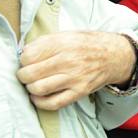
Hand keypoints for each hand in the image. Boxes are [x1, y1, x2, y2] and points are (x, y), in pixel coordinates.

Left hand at [16, 31, 135, 110]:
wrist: (115, 55)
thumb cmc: (89, 44)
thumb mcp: (69, 34)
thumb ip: (46, 42)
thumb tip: (23, 53)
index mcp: (64, 43)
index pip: (28, 55)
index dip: (23, 59)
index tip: (27, 60)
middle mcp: (69, 60)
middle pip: (29, 73)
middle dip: (23, 75)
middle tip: (27, 73)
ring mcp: (75, 77)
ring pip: (38, 88)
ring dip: (30, 87)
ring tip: (34, 83)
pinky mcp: (80, 91)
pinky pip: (53, 103)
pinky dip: (40, 102)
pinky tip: (39, 96)